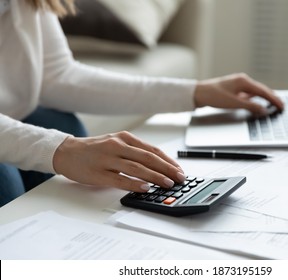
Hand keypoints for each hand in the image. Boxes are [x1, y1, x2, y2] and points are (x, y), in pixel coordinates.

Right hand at [53, 131, 185, 191]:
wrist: (66, 152)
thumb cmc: (95, 149)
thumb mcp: (116, 143)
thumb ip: (135, 152)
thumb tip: (159, 165)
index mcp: (125, 138)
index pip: (152, 150)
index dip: (168, 161)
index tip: (179, 170)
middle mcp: (117, 145)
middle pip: (148, 158)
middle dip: (167, 169)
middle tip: (179, 178)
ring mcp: (107, 159)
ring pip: (136, 168)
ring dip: (155, 177)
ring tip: (167, 184)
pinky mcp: (98, 173)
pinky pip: (119, 180)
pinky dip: (134, 184)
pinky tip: (145, 188)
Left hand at [194, 73, 283, 114]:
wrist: (199, 93)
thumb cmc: (214, 96)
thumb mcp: (235, 103)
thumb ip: (251, 107)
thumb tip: (264, 110)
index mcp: (244, 81)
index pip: (263, 91)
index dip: (274, 99)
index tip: (282, 105)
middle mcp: (242, 80)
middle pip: (261, 89)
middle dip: (271, 98)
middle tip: (281, 105)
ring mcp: (237, 84)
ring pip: (255, 91)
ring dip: (263, 98)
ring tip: (272, 104)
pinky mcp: (233, 89)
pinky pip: (248, 93)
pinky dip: (254, 98)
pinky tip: (256, 102)